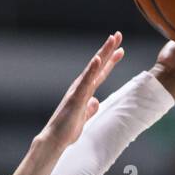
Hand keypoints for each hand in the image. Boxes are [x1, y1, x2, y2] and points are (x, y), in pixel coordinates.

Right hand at [40, 31, 124, 149]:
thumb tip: (95, 102)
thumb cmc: (67, 130)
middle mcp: (81, 87)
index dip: (110, 61)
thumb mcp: (84, 118)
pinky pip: (85, 82)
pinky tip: (97, 59)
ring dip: (102, 53)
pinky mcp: (76, 98)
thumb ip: (90, 108)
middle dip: (108, 50)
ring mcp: (78, 90)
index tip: (119, 50)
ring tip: (112, 39)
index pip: (100, 73)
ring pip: (93, 68)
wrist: (55, 139)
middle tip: (118, 35)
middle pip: (98, 65)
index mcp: (84, 92)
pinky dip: (91, 70)